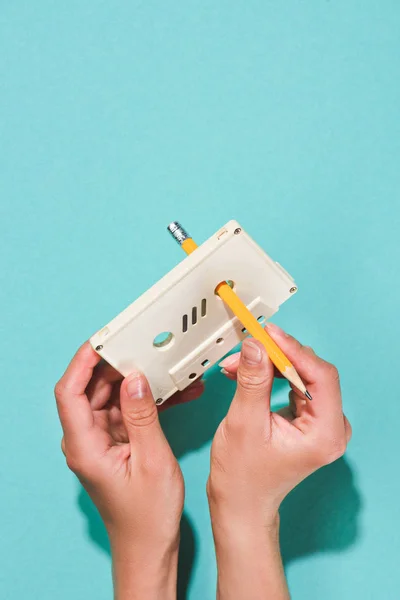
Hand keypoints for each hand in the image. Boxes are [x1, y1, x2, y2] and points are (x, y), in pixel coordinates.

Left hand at [54, 341, 203, 599]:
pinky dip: (149, 401)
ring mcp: (101, 441)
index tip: (103, 340)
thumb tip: (135, 378)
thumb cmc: (147, 515)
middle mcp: (86, 440)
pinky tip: (177, 393)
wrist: (150, 544)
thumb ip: (142, 416)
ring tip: (170, 370)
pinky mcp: (116, 442)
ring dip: (140, 382)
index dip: (82, 362)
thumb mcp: (152, 460)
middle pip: (92, 389)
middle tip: (145, 348)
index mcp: (84, 446)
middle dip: (119, 366)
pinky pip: (129, 411)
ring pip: (113, 397)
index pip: (69, 392)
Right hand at [207, 323, 350, 599]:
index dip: (294, 350)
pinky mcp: (309, 421)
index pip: (320, 375)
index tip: (269, 334)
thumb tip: (256, 346)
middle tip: (249, 345)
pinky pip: (295, 386)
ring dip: (271, 365)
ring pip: (302, 376)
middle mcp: (330, 428)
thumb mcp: (244, 422)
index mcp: (324, 433)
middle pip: (313, 373)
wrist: (241, 503)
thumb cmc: (243, 476)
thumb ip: (252, 380)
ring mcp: (321, 425)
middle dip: (278, 357)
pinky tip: (248, 372)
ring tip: (239, 364)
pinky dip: (272, 376)